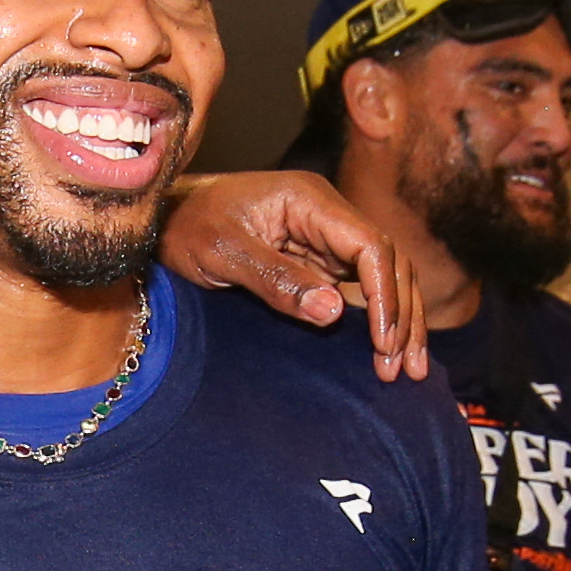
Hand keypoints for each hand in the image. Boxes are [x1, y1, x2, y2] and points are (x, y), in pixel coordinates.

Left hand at [159, 172, 419, 378]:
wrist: (164, 220)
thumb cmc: (187, 227)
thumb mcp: (223, 253)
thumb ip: (277, 280)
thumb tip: (334, 310)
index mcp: (309, 200)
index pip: (369, 246)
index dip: (385, 295)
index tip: (384, 342)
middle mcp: (327, 215)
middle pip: (388, 262)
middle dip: (403, 315)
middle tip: (405, 369)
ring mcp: (325, 238)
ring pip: (383, 277)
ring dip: (399, 321)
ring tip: (406, 370)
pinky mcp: (317, 260)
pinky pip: (360, 289)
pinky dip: (378, 320)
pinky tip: (387, 353)